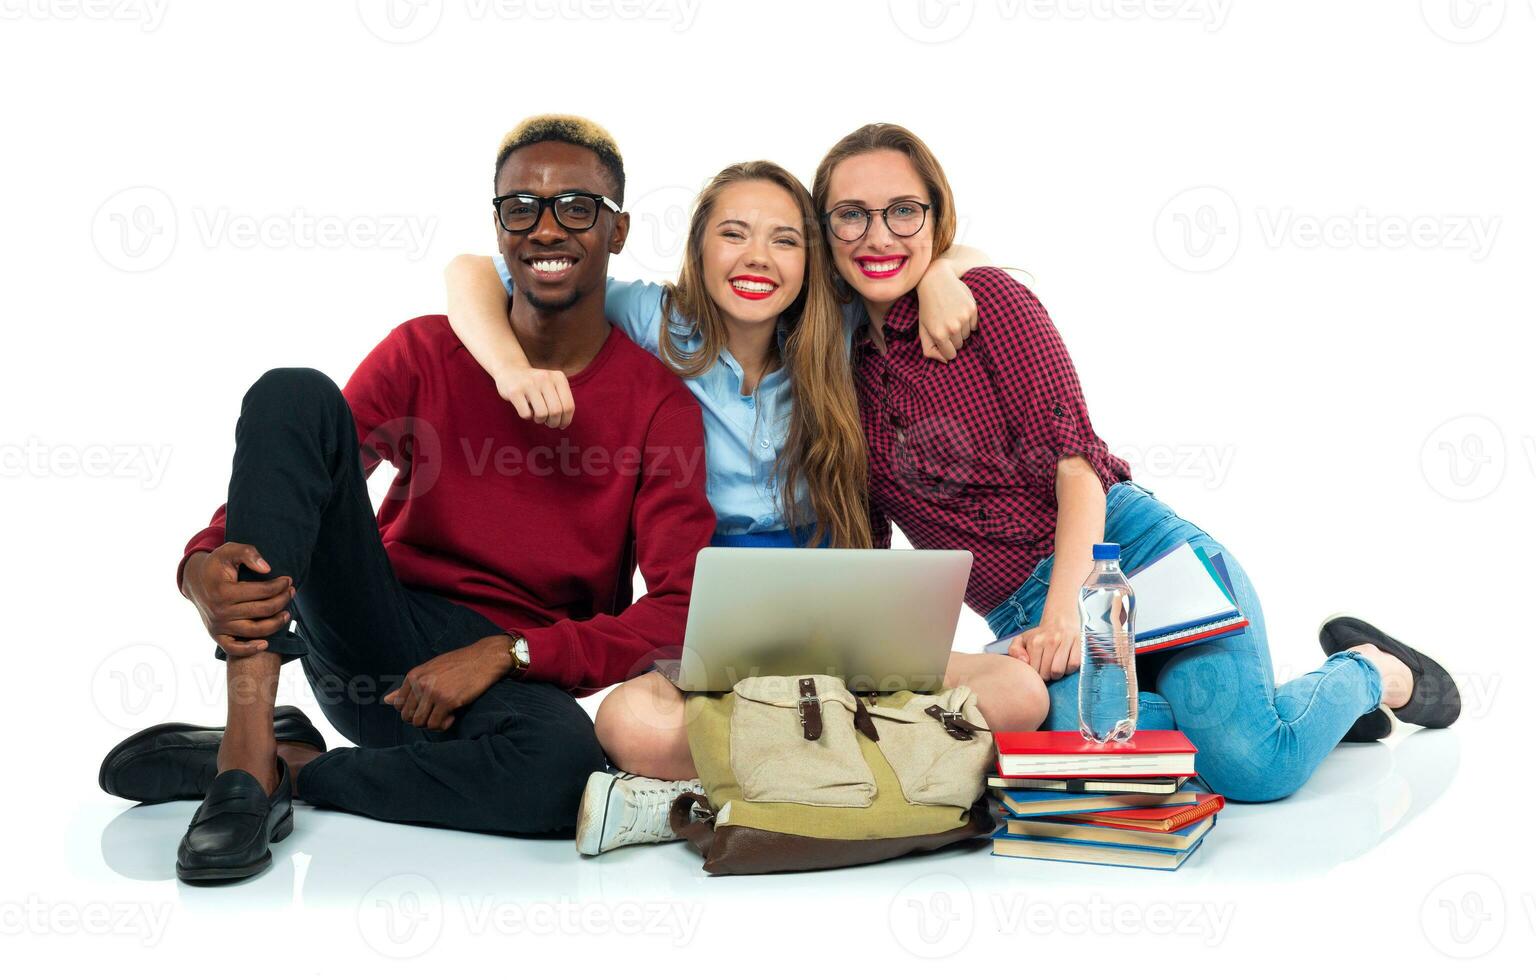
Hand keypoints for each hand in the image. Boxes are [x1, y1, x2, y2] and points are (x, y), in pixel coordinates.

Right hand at [181, 543, 293, 657]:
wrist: (195, 581)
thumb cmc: (217, 565)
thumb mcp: (229, 551)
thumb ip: (248, 553)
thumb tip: (268, 569)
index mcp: (223, 591)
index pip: (262, 591)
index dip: (280, 586)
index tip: (288, 580)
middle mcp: (220, 611)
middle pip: (262, 610)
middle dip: (282, 600)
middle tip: (291, 592)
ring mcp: (218, 626)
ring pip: (255, 631)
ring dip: (276, 624)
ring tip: (288, 614)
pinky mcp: (216, 635)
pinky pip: (234, 649)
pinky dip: (250, 649)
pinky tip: (266, 644)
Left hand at [383, 635, 511, 731]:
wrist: (484, 658)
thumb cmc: (459, 664)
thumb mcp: (430, 670)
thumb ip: (410, 686)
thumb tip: (386, 700)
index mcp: (414, 675)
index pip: (399, 705)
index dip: (413, 711)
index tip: (427, 707)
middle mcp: (420, 683)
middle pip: (408, 717)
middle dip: (422, 719)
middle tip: (437, 713)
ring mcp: (433, 692)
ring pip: (420, 723)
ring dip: (433, 724)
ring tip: (445, 715)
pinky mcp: (447, 701)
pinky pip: (436, 724)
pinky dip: (444, 725)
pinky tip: (453, 715)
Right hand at [496, 367, 573, 428]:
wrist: (510, 370)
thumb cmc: (535, 384)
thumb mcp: (552, 386)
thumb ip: (562, 400)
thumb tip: (564, 423)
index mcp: (558, 377)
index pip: (569, 406)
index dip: (566, 420)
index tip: (561, 425)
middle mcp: (545, 378)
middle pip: (556, 411)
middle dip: (553, 423)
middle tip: (549, 423)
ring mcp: (529, 384)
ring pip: (542, 414)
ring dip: (540, 420)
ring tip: (537, 415)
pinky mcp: (515, 391)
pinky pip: (526, 414)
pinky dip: (527, 416)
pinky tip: (526, 409)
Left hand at [916, 260, 977, 361]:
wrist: (936, 281)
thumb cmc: (927, 308)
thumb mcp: (922, 330)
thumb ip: (929, 350)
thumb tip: (945, 362)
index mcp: (939, 334)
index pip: (951, 355)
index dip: (947, 349)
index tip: (943, 340)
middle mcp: (952, 327)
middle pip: (960, 345)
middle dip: (953, 339)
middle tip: (945, 324)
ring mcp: (963, 318)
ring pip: (968, 335)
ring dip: (961, 330)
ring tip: (952, 316)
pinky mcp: (972, 309)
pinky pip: (975, 325)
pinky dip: (969, 321)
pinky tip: (959, 311)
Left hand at [1007, 605, 1081, 681]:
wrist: (1060, 620)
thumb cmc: (1040, 634)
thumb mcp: (1022, 639)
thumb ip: (1014, 651)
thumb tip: (1024, 661)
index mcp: (1035, 642)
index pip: (1034, 671)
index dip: (1035, 676)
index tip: (1037, 671)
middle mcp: (1050, 641)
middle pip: (1047, 673)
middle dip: (1046, 677)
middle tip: (1046, 671)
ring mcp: (1065, 642)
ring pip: (1059, 671)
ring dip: (1057, 675)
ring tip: (1055, 669)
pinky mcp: (1079, 644)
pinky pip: (1073, 665)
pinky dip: (1069, 669)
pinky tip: (1065, 665)